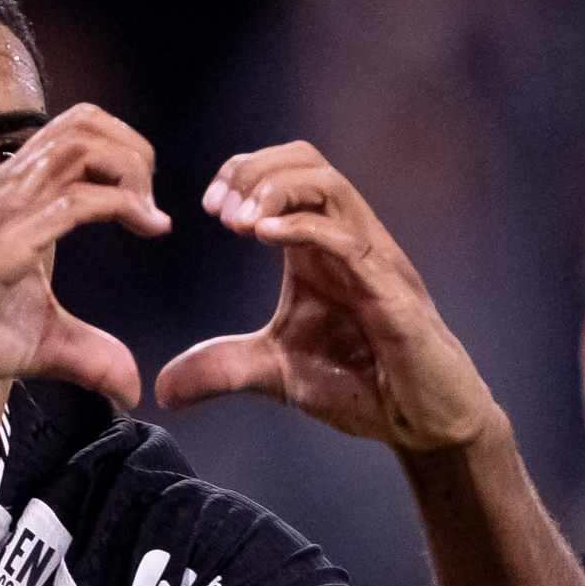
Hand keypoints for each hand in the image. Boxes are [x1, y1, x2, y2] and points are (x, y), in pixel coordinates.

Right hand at [0, 105, 168, 407]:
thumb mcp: (38, 343)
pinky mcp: (2, 242)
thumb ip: (87, 354)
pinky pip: (72, 201)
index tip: (149, 212)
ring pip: (81, 144)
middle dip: (134, 151)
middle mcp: (10, 190)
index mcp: (15, 199)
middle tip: (152, 204)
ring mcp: (4, 210)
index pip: (76, 136)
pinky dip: (122, 205)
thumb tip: (130, 387)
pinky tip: (145, 228)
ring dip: (130, 169)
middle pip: (84, 122)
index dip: (125, 157)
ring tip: (147, 214)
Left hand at [155, 143, 499, 454]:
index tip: (206, 206)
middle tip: (216, 208)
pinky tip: (263, 236)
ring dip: (277, 189)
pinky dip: (305, 228)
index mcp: (321, 248)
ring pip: (331, 185)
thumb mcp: (275, 374)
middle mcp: (350, 240)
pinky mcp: (394, 295)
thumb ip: (221, 369)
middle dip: (255, 169)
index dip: (242, 173)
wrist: (424, 424)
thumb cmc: (363, 386)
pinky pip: (352, 241)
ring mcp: (375, 262)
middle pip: (308, 161)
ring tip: (237, 220)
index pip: (285, 173)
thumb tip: (160, 388)